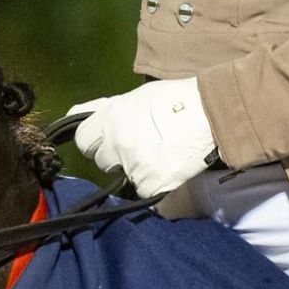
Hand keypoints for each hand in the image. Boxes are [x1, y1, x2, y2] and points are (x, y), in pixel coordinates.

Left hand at [69, 77, 217, 197]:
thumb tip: (76, 112)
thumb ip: (105, 108)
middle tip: (139, 148)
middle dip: (114, 158)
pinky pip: (143, 191)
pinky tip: (168, 169)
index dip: (96, 141)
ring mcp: (133, 165)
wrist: (212, 114)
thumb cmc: (176, 100)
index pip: (82, 140)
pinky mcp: (151, 185)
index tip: (110, 142)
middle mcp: (116, 142)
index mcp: (110, 118)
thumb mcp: (136, 96)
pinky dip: (154, 185)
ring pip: (122, 179)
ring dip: (135, 172)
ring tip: (159, 156)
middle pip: (101, 162)